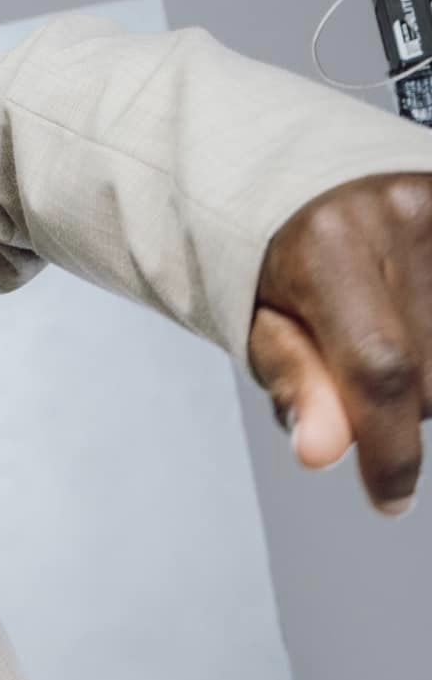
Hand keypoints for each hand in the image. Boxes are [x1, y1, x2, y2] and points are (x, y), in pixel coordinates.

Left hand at [249, 171, 431, 515]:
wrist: (313, 181)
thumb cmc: (280, 261)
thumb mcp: (264, 327)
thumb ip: (296, 387)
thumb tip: (322, 454)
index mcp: (326, 244)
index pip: (379, 369)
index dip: (391, 448)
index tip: (391, 498)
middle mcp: (400, 215)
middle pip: (431, 376)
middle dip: (400, 405)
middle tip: (362, 376)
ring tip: (396, 340)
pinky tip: (421, 330)